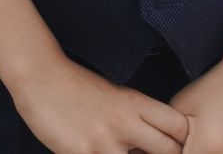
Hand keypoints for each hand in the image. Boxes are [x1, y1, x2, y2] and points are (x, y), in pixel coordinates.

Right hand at [9, 53, 189, 153]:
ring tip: (120, 153)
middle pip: (169, 151)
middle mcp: (124, 122)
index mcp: (135, 102)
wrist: (39, 77)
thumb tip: (155, 145)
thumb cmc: (76, 87)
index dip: (183, 142)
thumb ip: (137, 118)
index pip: (179, 126)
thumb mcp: (115, 95)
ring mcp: (103, 141)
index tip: (175, 148)